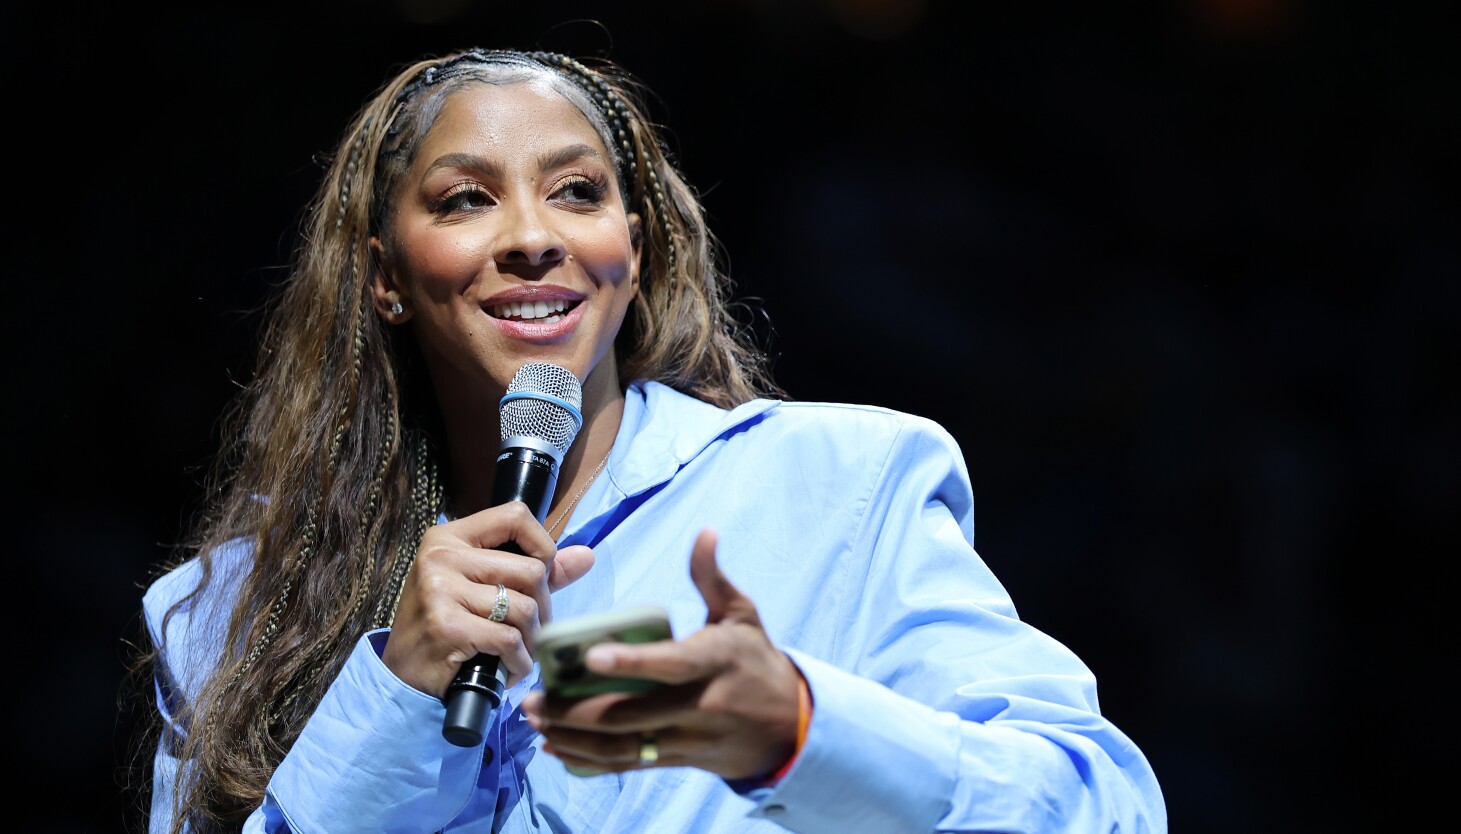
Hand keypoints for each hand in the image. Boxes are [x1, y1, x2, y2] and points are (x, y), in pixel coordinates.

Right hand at [381, 501, 594, 697]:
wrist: (403, 674)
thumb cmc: (447, 626)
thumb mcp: (482, 588)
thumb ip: (534, 570)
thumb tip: (587, 556)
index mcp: (450, 537)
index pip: (515, 516)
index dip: (542, 544)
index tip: (542, 576)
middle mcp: (442, 556)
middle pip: (531, 570)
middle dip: (543, 608)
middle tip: (532, 631)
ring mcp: (440, 589)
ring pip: (524, 607)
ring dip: (531, 640)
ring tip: (519, 652)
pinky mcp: (445, 625)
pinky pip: (508, 639)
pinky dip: (519, 661)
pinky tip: (510, 668)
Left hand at [522, 528, 802, 780]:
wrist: (790, 726)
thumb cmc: (756, 660)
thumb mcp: (743, 615)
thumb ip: (713, 578)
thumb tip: (705, 532)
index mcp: (717, 662)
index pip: (672, 664)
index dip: (633, 663)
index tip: (591, 655)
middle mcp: (701, 706)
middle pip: (634, 714)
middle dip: (578, 711)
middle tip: (535, 697)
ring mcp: (688, 738)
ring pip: (625, 747)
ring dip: (575, 738)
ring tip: (537, 722)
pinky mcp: (678, 760)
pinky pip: (628, 765)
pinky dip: (589, 761)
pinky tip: (557, 748)